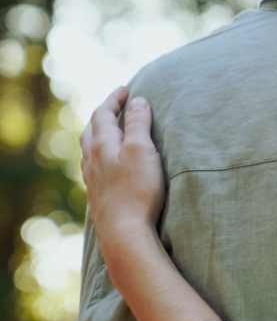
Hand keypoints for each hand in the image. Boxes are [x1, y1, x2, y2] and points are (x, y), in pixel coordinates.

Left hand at [80, 87, 165, 264]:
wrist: (124, 231)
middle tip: (117, 105)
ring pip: (89, 148)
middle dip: (104, 113)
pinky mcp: (98, 194)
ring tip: (109, 130)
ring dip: (99, 134)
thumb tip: (137, 101)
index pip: (103, 113)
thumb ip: (139, 123)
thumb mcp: (142, 150)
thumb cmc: (137, 189)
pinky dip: (99, 154)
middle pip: (92, 129)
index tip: (126, 89)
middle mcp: (92, 159)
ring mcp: (92, 178)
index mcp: (102, 144)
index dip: (114, 99)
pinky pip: (93, 165)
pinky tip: (106, 163)